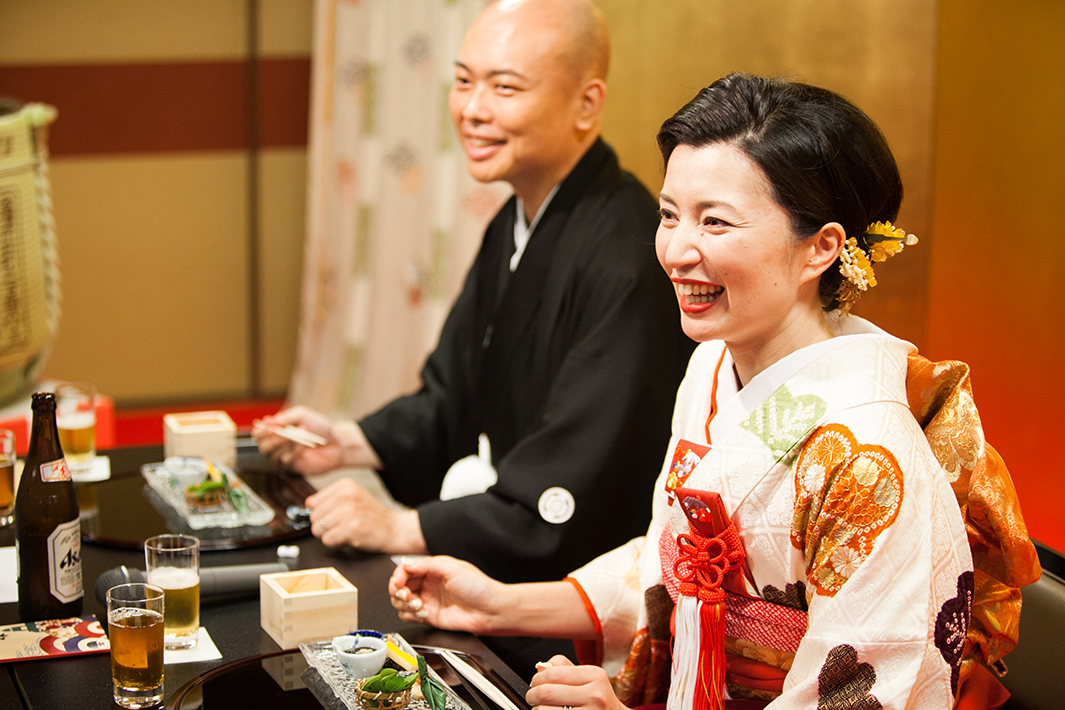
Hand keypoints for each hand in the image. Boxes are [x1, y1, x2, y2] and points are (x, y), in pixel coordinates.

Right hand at [253, 406, 379, 474]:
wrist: (338, 443)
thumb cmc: (321, 426)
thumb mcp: (302, 415)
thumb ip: (284, 418)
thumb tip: (266, 421)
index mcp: (279, 429)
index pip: (259, 432)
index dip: (260, 431)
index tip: (269, 428)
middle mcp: (279, 443)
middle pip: (262, 445)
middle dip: (272, 439)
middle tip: (285, 435)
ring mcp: (285, 455)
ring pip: (272, 454)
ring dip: (285, 445)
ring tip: (299, 440)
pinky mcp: (292, 467)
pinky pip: (284, 461)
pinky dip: (293, 453)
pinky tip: (303, 450)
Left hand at [305, 478, 425, 552]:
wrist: (394, 529)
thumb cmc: (372, 516)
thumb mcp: (353, 497)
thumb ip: (330, 499)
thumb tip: (308, 504)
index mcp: (345, 485)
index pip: (313, 502)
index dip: (323, 513)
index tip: (335, 516)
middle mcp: (345, 495)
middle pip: (314, 516)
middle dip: (325, 525)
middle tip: (343, 525)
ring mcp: (348, 511)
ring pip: (317, 529)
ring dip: (330, 535)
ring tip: (346, 531)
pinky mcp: (350, 528)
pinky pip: (327, 540)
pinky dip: (336, 543)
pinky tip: (350, 537)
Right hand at [388, 556, 508, 634]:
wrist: (490, 610)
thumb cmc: (478, 587)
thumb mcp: (452, 568)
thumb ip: (426, 564)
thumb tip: (406, 564)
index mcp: (433, 569)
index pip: (405, 570)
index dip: (398, 576)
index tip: (399, 583)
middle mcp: (428, 584)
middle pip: (399, 586)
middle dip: (398, 591)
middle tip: (406, 595)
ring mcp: (427, 600)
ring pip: (400, 602)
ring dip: (404, 603)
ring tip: (417, 604)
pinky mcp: (428, 616)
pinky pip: (407, 615)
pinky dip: (410, 615)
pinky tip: (422, 612)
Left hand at [528, 657, 627, 709]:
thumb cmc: (599, 700)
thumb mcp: (588, 679)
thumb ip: (564, 668)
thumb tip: (540, 667)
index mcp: (595, 676)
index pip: (553, 673)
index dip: (537, 679)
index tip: (535, 683)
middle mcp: (595, 695)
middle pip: (546, 692)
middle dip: (532, 695)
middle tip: (533, 697)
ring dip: (537, 709)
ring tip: (542, 708)